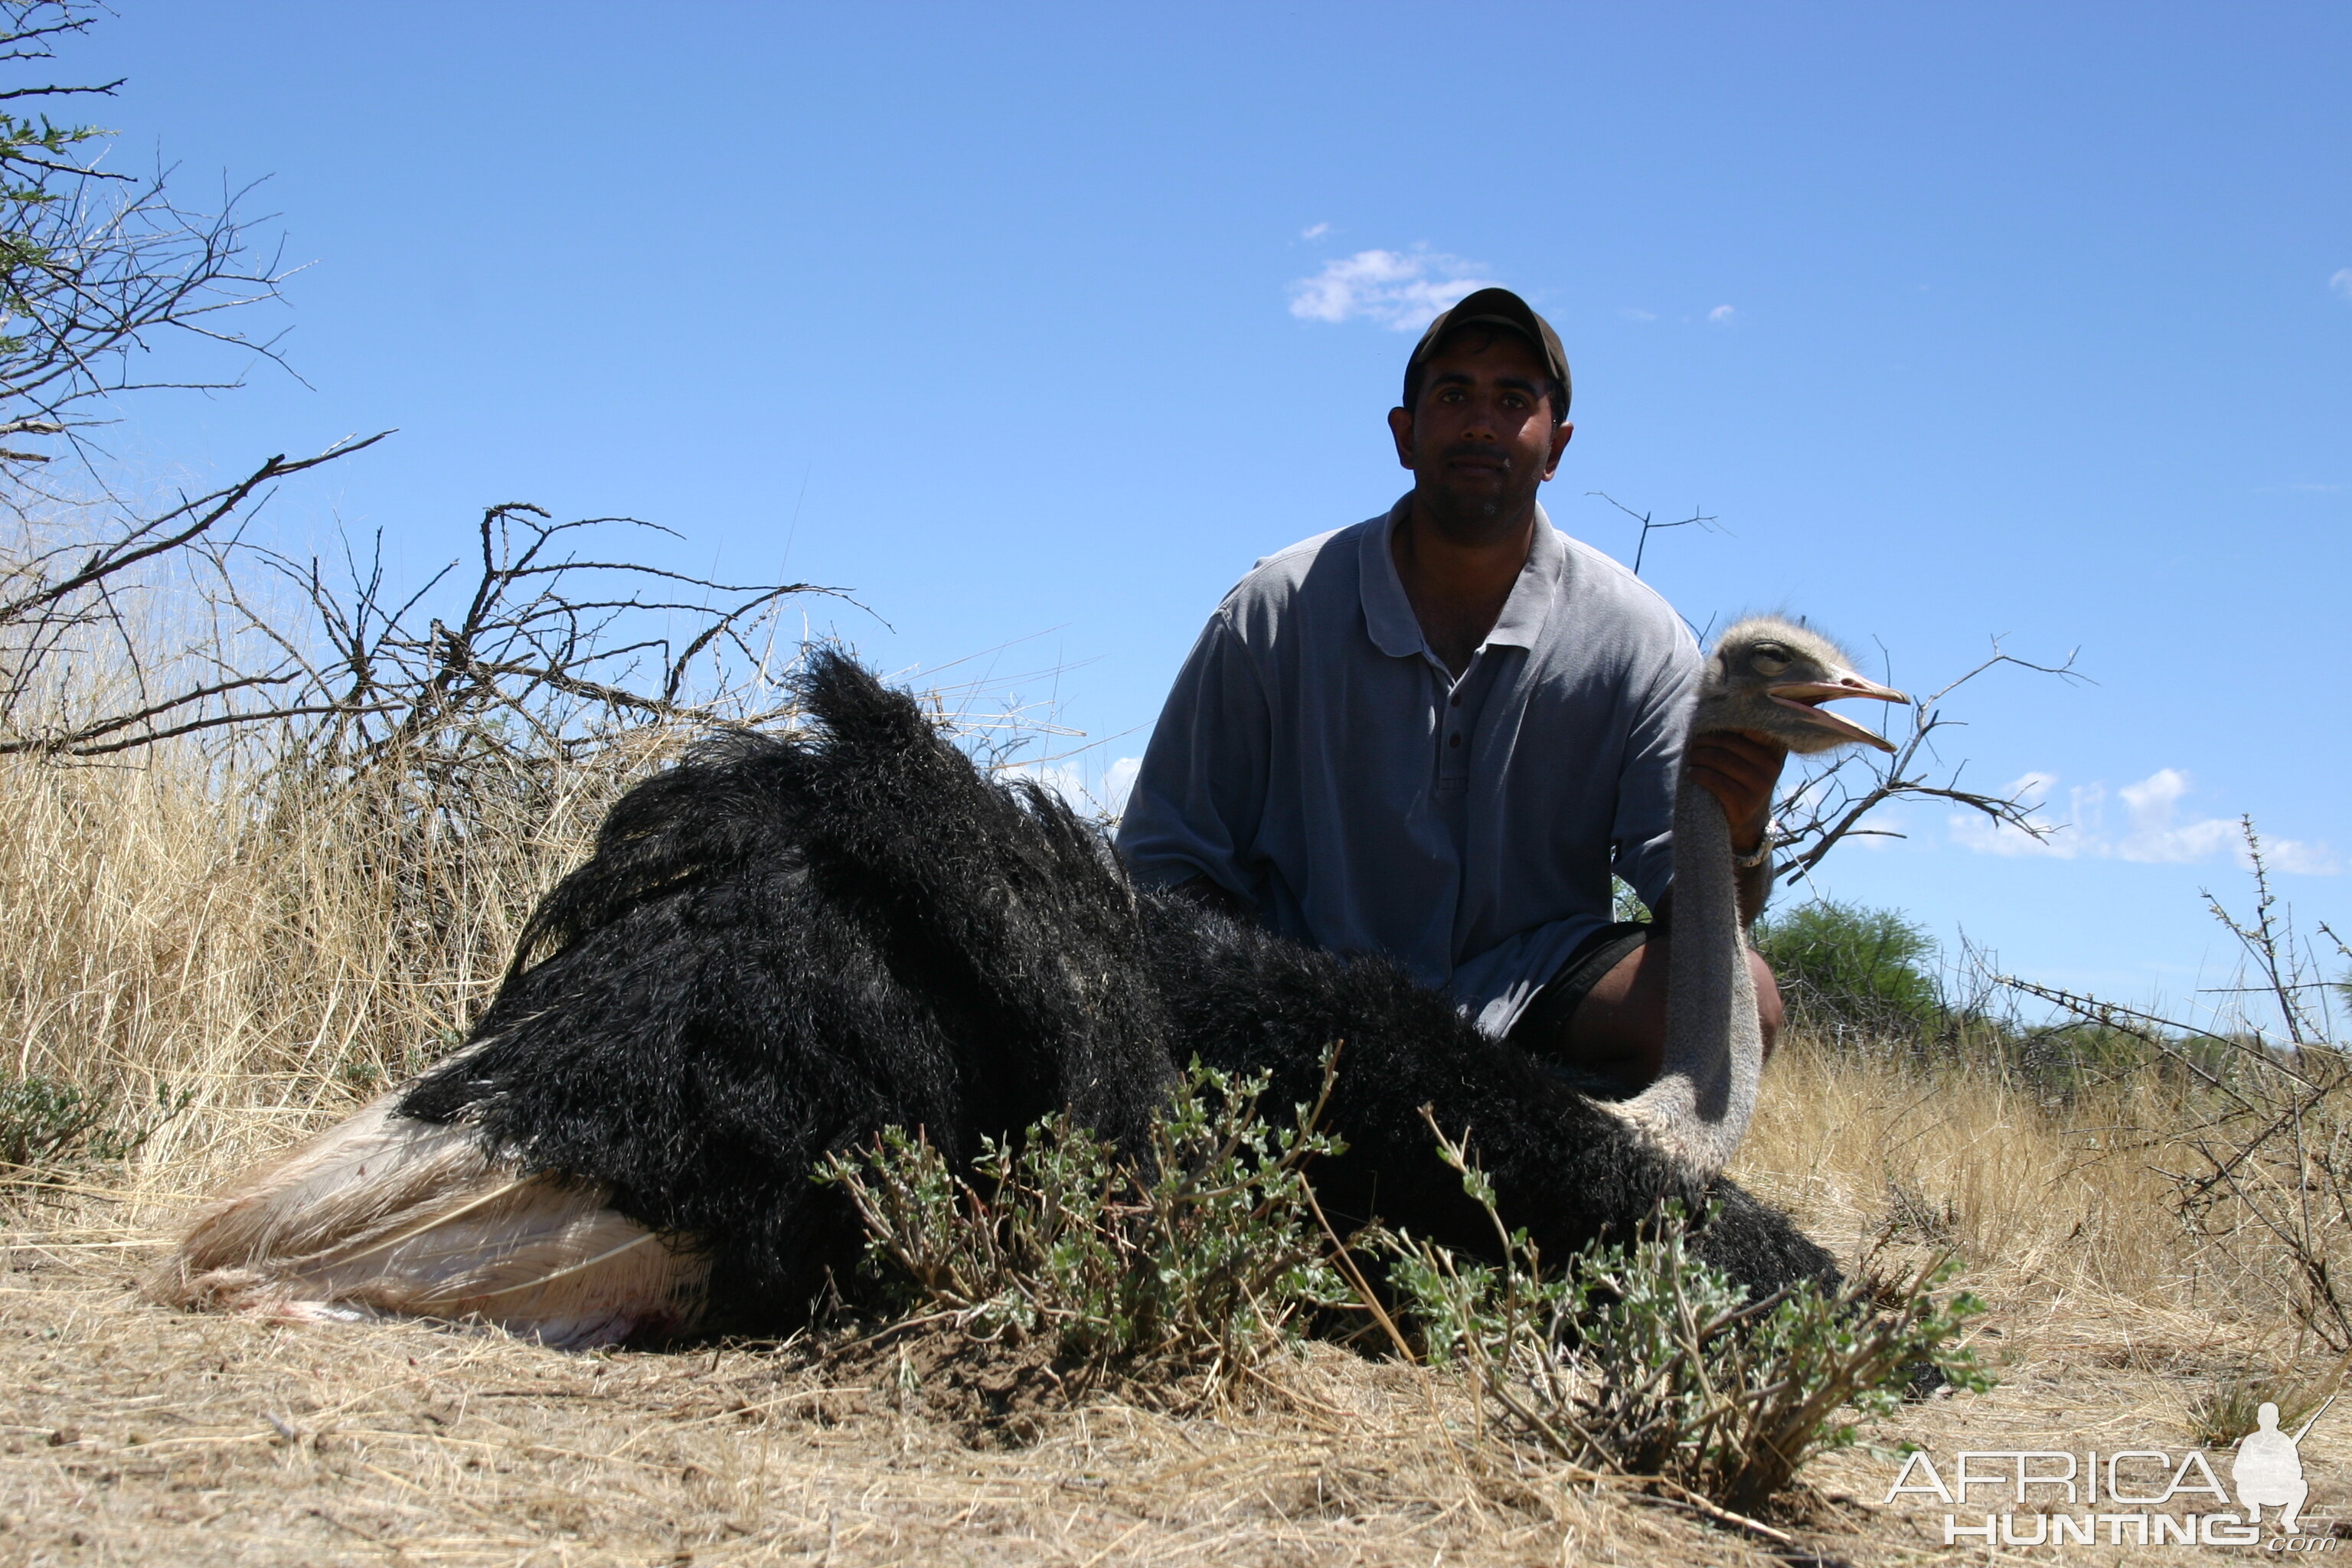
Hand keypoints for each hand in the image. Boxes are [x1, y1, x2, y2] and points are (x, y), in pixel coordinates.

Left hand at [1686, 730, 1785, 854]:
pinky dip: (1698, 774)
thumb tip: (1712, 712)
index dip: (1726, 723)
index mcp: (1773, 752)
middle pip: (1728, 743)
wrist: (1748, 825)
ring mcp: (1759, 786)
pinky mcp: (1744, 803)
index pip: (1749, 728)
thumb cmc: (1743, 784)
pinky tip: (1692, 772)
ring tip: (1691, 757)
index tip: (1708, 723)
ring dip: (1698, 756)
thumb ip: (1743, 741)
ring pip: (1719, 760)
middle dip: (1705, 741)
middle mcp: (1769, 767)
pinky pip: (1714, 781)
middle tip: (1692, 743)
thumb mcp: (1752, 762)